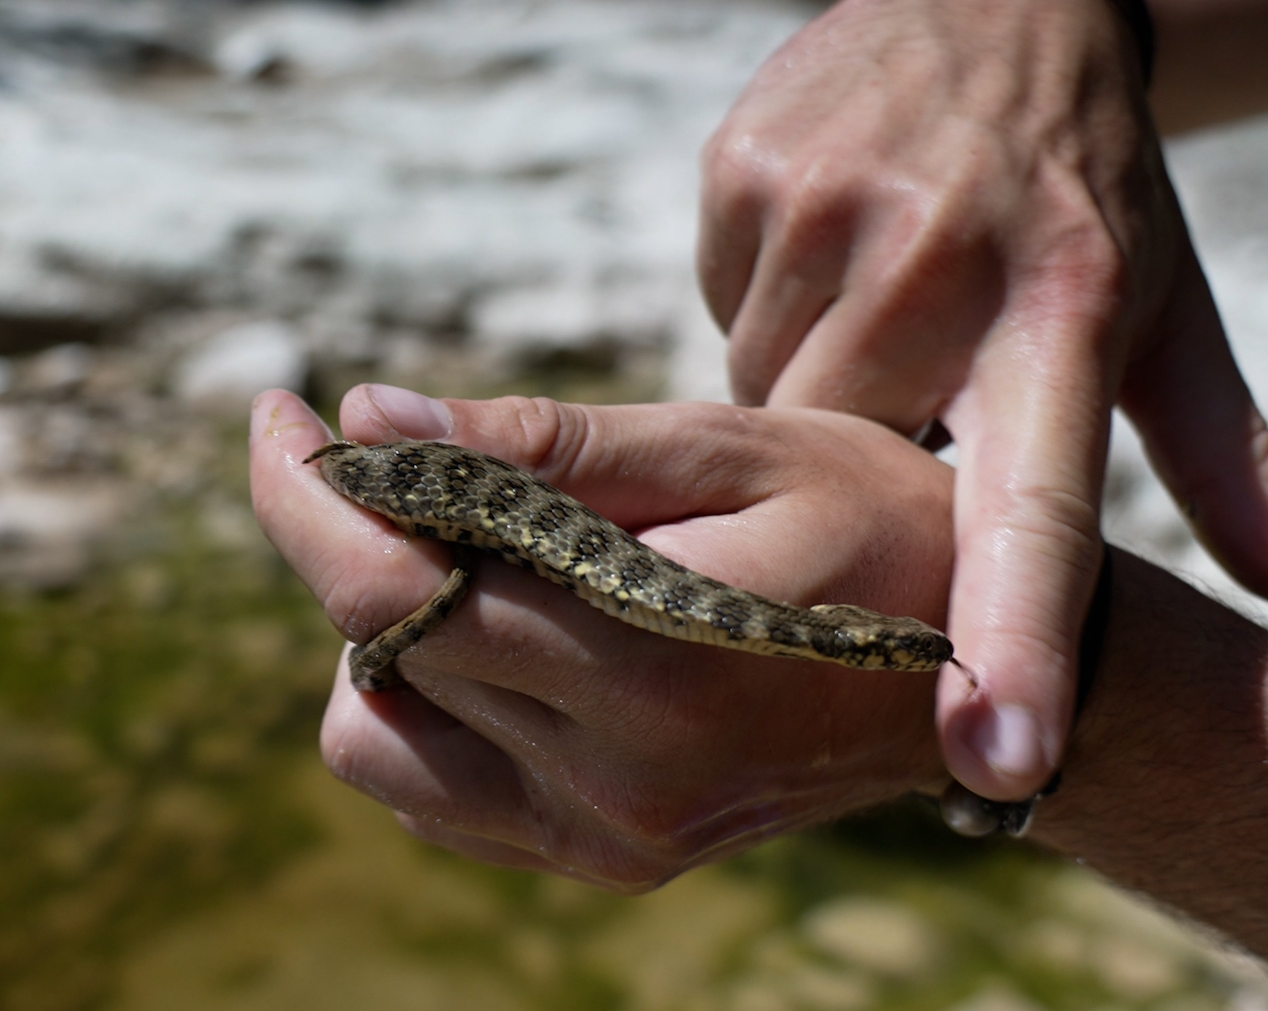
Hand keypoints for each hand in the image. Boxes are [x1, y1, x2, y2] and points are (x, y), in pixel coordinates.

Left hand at [249, 386, 953, 890]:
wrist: (987, 674)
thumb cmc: (875, 522)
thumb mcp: (734, 445)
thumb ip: (546, 444)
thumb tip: (364, 417)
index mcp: (656, 658)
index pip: (401, 586)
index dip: (304, 493)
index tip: (280, 410)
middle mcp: (619, 776)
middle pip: (371, 656)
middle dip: (346, 539)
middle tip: (392, 461)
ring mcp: (608, 834)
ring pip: (375, 738)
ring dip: (391, 633)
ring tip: (488, 562)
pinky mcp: (603, 858)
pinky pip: (431, 790)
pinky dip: (430, 702)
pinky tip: (508, 634)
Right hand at [698, 0, 1267, 798]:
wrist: (989, 1)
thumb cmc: (1086, 200)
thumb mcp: (1172, 320)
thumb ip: (1240, 474)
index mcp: (1067, 314)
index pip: (1037, 507)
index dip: (1014, 638)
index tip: (1001, 754)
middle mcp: (944, 259)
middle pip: (844, 468)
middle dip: (863, 468)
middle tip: (920, 390)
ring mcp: (832, 205)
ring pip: (760, 405)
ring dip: (810, 395)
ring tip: (883, 303)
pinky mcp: (746, 171)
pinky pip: (721, 319)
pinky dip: (765, 320)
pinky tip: (828, 256)